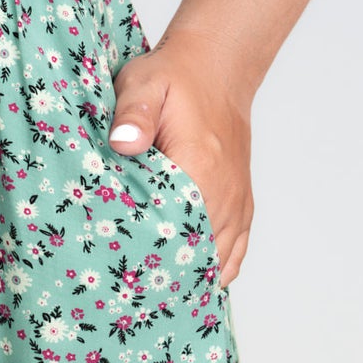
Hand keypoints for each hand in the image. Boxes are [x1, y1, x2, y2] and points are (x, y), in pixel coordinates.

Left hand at [106, 37, 254, 285]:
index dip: (147, 253)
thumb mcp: (144, 83)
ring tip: (153, 294)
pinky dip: (214, 269)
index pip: (174, 230)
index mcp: (200, 168)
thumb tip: (123, 144)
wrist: (216, 68)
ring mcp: (237, 203)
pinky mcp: (241, 204)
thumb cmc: (174, 76)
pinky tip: (191, 282)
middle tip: (128, 290)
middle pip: (195, 252)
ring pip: (216, 259)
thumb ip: (133, 113)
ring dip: (188, 274)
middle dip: (163, 271)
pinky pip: (234, 251)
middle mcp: (224, 194)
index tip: (120, 271)